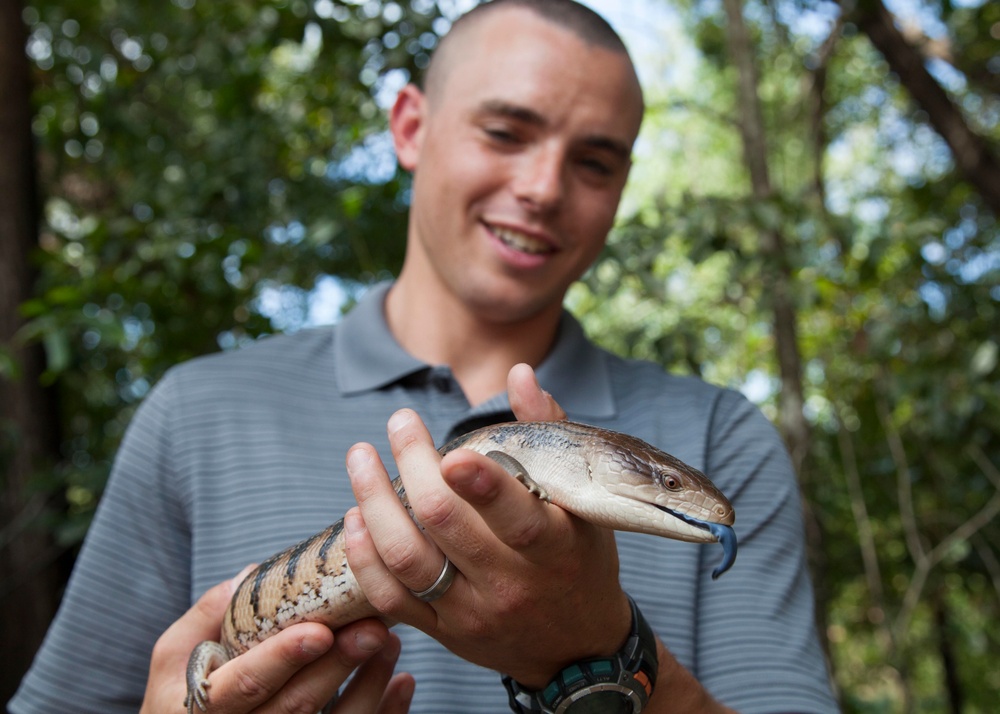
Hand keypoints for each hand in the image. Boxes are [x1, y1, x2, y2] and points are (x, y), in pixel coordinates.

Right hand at [140, 569, 414, 712]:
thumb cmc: (182, 696)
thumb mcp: (173, 658)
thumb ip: (205, 617)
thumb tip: (247, 577)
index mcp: (203, 707)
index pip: (244, 685)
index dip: (282, 659)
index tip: (319, 631)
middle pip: (297, 706)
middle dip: (338, 666)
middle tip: (374, 628)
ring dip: (368, 685)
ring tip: (389, 641)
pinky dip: (383, 712)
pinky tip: (402, 682)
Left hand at [344, 364, 630, 687]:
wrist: (577, 648)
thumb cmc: (581, 559)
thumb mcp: (584, 501)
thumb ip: (549, 434)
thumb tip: (520, 374)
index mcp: (556, 548)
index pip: (516, 519)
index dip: (481, 486)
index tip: (450, 453)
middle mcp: (511, 584)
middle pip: (446, 525)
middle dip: (413, 466)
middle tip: (400, 423)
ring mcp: (472, 613)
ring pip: (408, 559)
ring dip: (374, 503)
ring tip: (360, 458)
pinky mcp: (444, 633)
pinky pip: (391, 598)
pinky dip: (365, 556)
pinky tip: (356, 516)